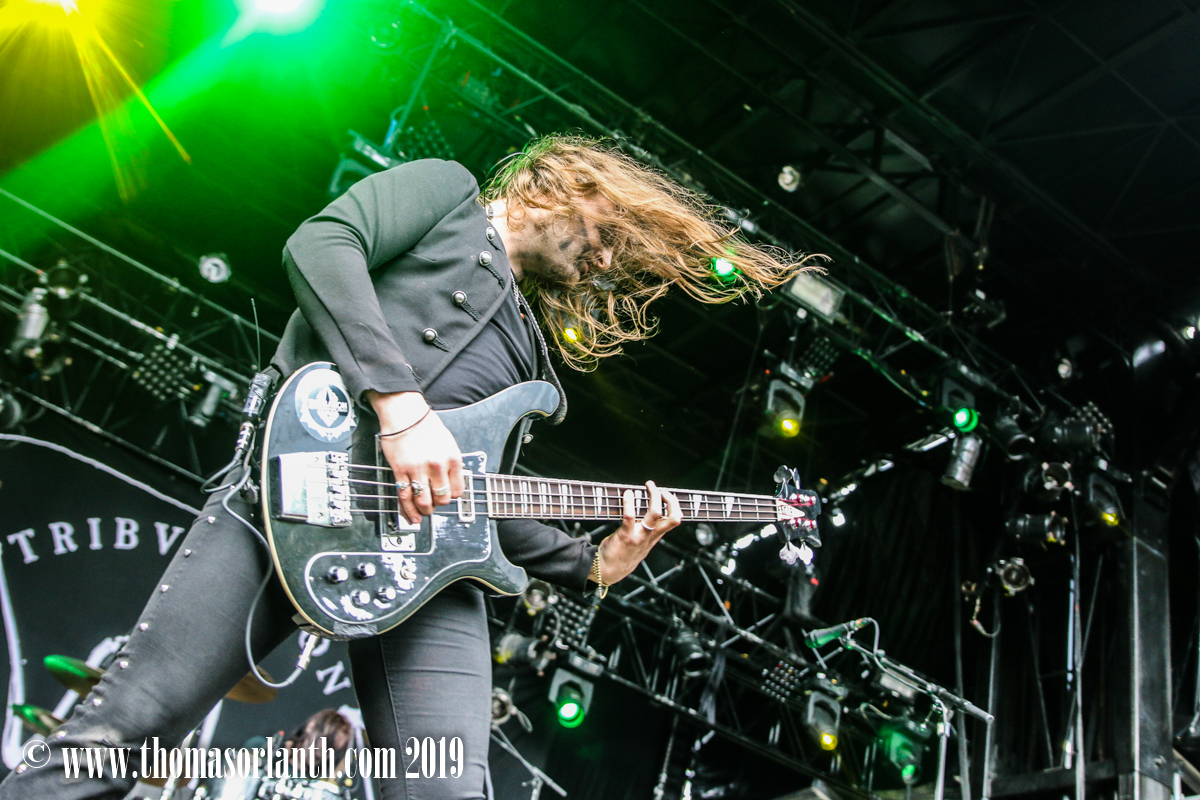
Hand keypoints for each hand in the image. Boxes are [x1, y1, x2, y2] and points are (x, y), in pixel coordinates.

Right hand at [369, 390, 464, 523]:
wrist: (405, 413)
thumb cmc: (425, 426)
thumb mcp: (448, 443)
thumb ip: (451, 464)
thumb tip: (451, 482)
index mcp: (452, 458)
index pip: (458, 490)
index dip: (452, 496)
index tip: (447, 496)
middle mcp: (437, 465)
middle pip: (442, 498)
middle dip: (438, 504)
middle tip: (434, 504)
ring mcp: (418, 469)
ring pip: (423, 501)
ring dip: (424, 510)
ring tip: (423, 512)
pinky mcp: (400, 471)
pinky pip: (405, 496)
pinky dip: (407, 509)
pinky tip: (410, 516)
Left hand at [594, 481, 681, 584]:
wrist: (608, 570)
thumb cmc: (623, 553)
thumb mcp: (641, 543)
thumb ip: (647, 530)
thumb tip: (647, 511)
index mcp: (655, 536)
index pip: (675, 520)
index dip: (675, 505)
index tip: (667, 494)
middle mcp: (651, 536)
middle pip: (672, 517)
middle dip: (669, 499)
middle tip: (660, 488)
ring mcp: (639, 536)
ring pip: (655, 514)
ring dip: (654, 496)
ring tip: (649, 485)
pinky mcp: (626, 536)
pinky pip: (630, 517)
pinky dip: (629, 502)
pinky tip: (628, 494)